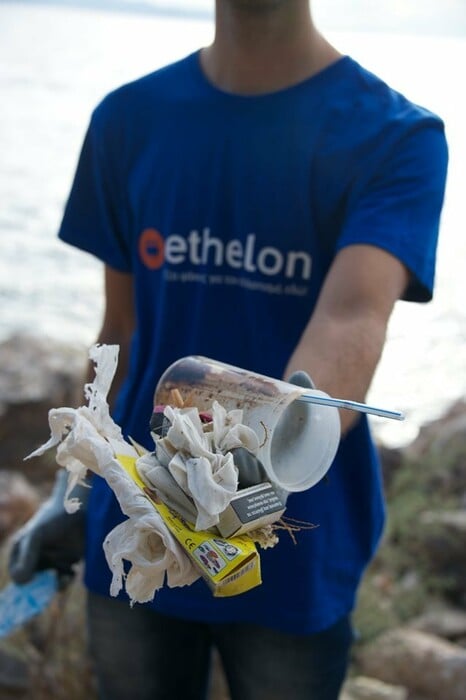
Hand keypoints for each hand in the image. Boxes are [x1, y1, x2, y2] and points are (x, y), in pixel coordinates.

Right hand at [8, 469, 89, 585]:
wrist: (79, 509)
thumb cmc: (54, 519)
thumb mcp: (36, 536)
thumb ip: (27, 558)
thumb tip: (21, 582)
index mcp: (20, 550)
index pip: (17, 575)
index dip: (25, 581)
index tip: (38, 579)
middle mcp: (33, 558)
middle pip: (34, 583)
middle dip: (44, 584)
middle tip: (54, 578)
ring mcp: (49, 561)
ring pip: (48, 583)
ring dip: (56, 581)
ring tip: (65, 570)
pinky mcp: (66, 562)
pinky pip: (62, 580)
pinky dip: (66, 580)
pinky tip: (71, 572)